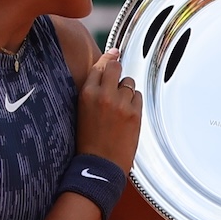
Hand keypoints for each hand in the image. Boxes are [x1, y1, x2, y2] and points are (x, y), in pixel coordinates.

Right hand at [75, 46, 142, 166]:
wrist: (99, 165)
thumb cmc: (89, 140)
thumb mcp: (83, 111)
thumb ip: (93, 90)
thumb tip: (108, 65)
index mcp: (86, 94)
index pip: (100, 66)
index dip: (108, 60)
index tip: (113, 53)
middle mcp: (103, 95)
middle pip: (116, 67)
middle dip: (117, 71)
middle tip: (116, 82)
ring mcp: (120, 103)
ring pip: (129, 82)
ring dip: (126, 90)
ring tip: (119, 106)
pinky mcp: (134, 113)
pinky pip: (138, 96)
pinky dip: (134, 102)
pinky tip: (127, 114)